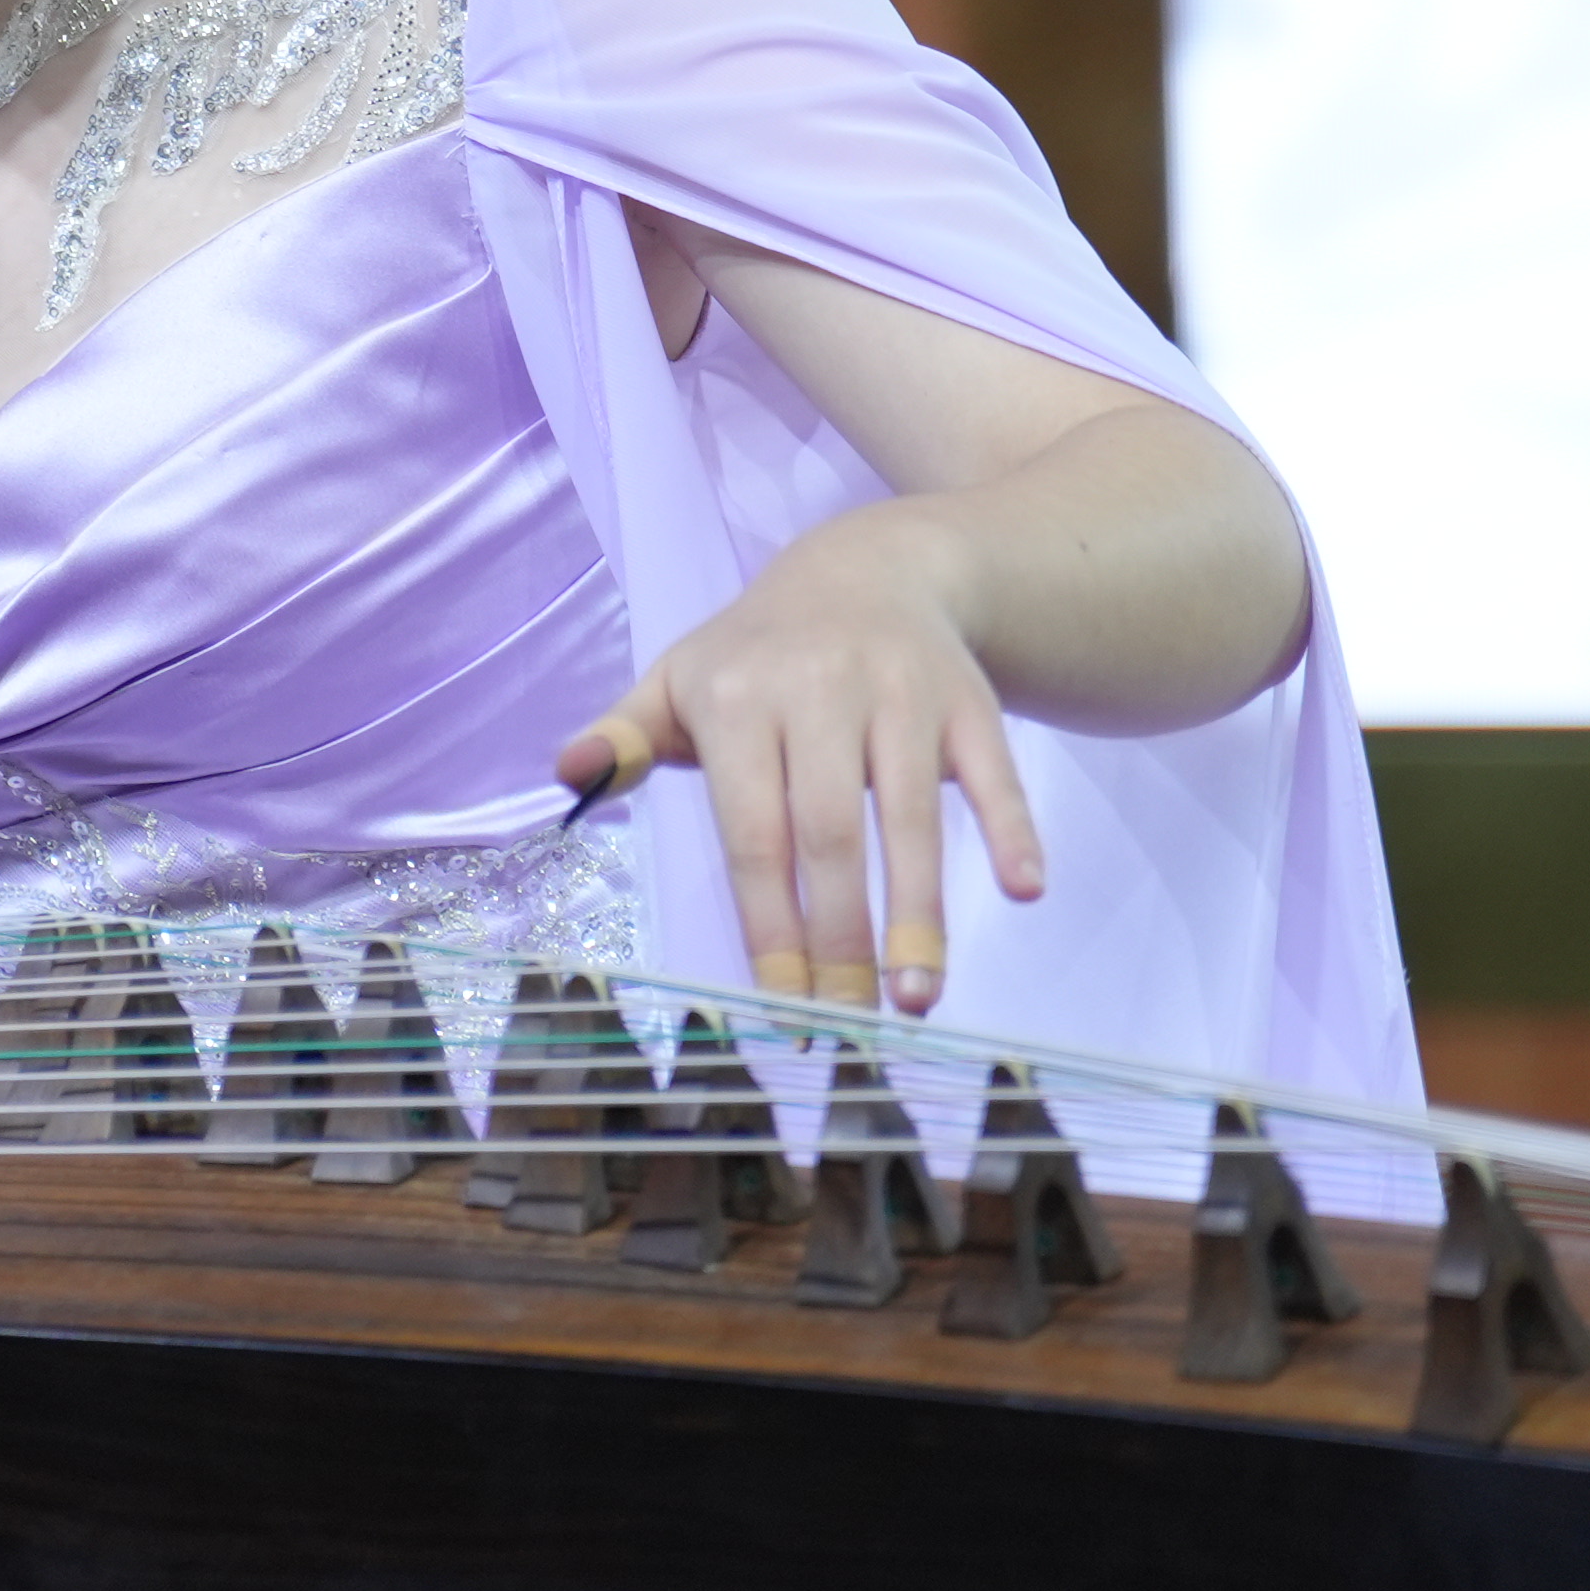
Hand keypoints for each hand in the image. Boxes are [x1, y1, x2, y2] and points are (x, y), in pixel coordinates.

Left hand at [552, 499, 1040, 1015]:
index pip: (752, 832)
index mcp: (737, 699)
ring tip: (916, 997)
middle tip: (849, 1024)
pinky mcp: (965, 697)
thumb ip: (625, 736)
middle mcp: (818, 689)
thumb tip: (567, 774)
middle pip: (830, 833)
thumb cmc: (759, 650)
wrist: (869, 565)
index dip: (769, 921)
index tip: (780, 1002)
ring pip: (910, 812)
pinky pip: (993, 769)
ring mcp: (898, 691)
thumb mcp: (681, 679)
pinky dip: (1011, 828)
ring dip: (918, 911)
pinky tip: (1022, 892)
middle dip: (841, 938)